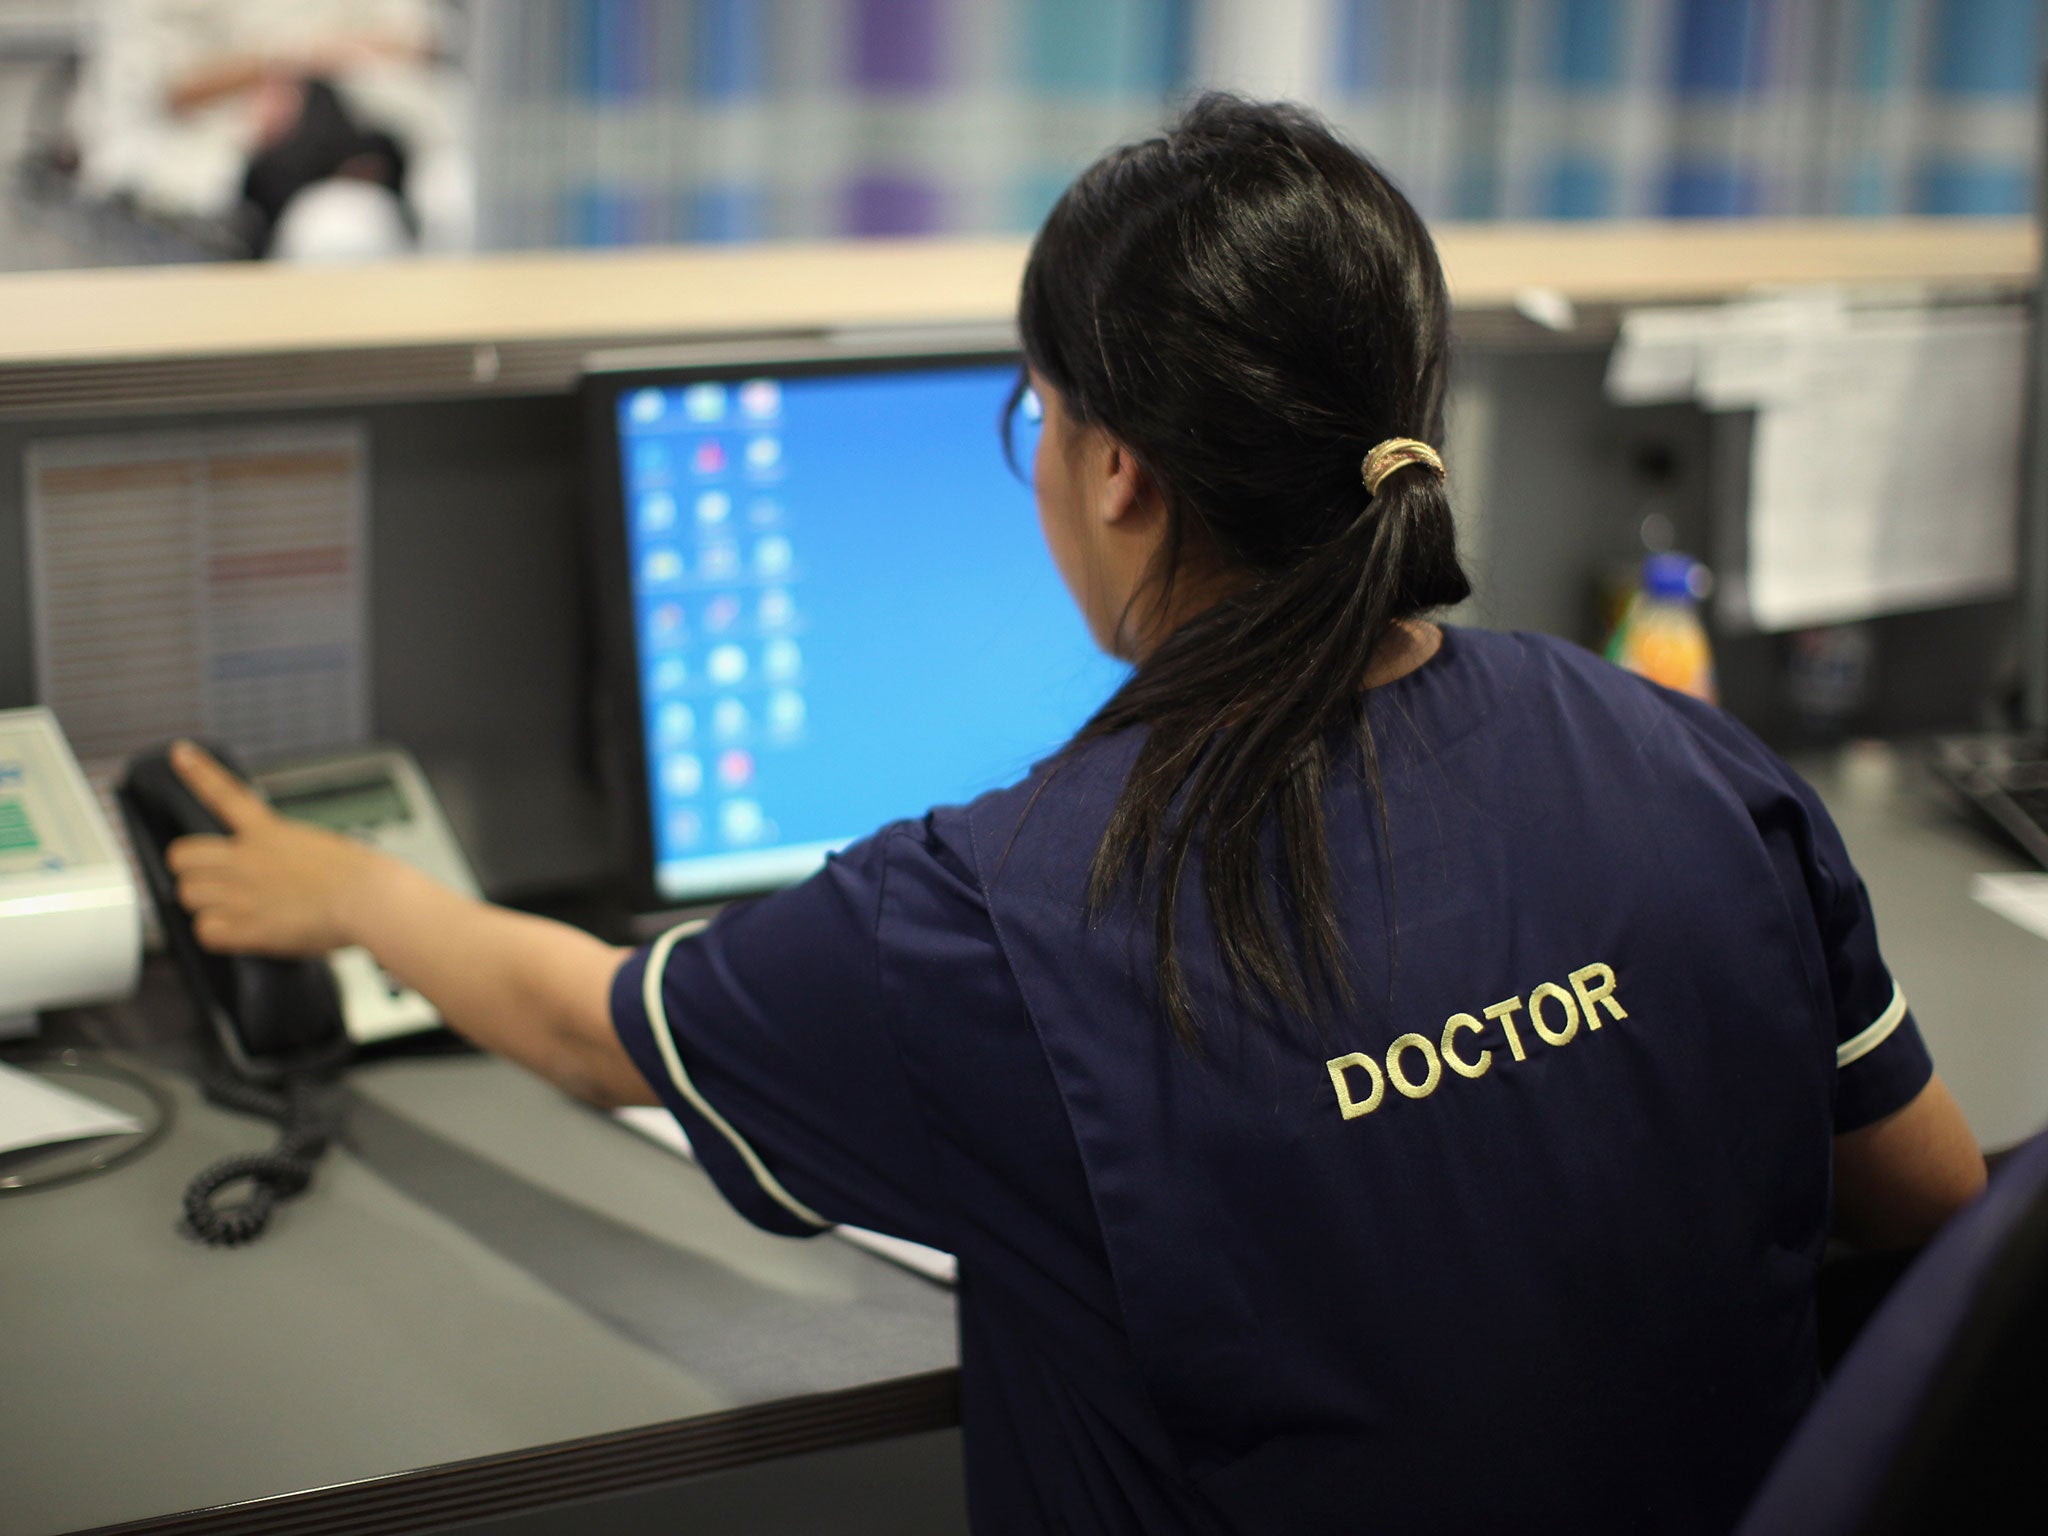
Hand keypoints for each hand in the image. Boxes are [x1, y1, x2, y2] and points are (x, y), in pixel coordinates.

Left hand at [163, 741, 382, 956]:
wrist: (368, 900)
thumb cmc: (357, 878)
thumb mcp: (316, 846)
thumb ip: (281, 852)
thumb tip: (265, 875)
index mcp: (268, 832)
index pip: (224, 793)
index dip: (197, 771)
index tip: (180, 753)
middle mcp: (247, 858)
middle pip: (180, 857)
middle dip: (192, 871)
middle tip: (215, 882)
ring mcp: (242, 892)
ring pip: (188, 896)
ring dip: (207, 905)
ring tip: (240, 911)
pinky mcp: (246, 926)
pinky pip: (205, 931)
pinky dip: (219, 935)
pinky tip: (243, 932)